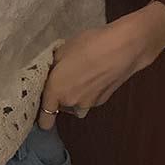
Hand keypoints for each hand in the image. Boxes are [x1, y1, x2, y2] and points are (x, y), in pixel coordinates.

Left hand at [38, 1, 164, 124]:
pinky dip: (90, 92)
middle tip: (65, 78)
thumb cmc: (88, 45)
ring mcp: (89, 104)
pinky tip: (97, 75)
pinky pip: (90, 100)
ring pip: (77, 106)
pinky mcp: (103, 100)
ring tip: (83, 77)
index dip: (41, 116)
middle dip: (60, 97)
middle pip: (61, 109)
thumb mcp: (62, 50)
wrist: (122, 48)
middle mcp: (71, 102)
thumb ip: (52, 67)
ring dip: (76, 97)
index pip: (44, 120)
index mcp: (56, 91)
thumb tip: (50, 73)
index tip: (42, 106)